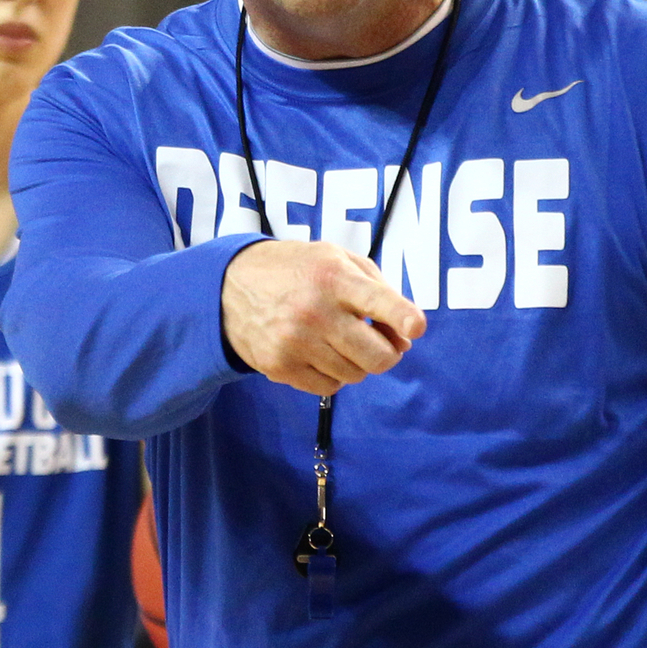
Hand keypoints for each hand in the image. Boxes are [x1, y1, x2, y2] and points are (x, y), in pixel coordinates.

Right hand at [221, 240, 424, 396]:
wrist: (231, 286)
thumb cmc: (298, 271)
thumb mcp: (338, 259)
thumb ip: (379, 290)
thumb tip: (405, 336)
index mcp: (334, 277)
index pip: (377, 301)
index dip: (402, 316)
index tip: (415, 328)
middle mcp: (315, 311)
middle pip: (376, 356)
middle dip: (388, 353)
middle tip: (379, 341)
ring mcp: (295, 342)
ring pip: (356, 375)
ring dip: (358, 363)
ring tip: (340, 340)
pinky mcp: (280, 367)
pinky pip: (329, 388)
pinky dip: (334, 376)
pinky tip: (320, 354)